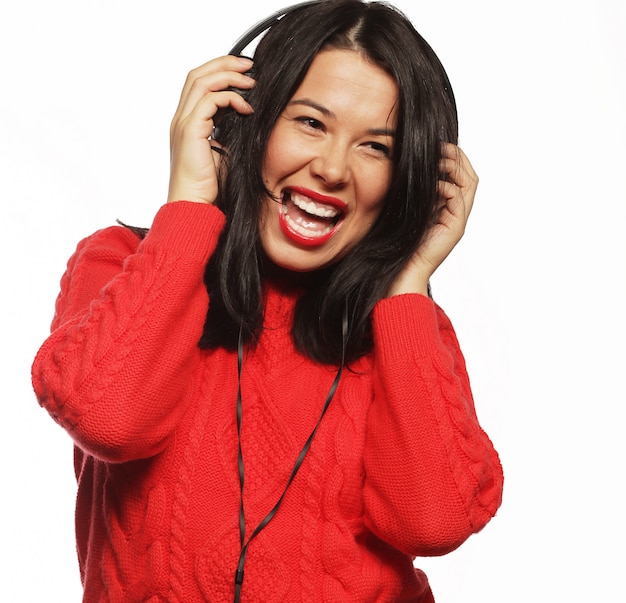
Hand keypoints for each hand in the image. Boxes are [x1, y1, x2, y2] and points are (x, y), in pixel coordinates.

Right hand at [167, 56, 254, 203]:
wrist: (194, 204)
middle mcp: (181, 118)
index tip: (244, 73)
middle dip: (224, 64)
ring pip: (202, 82)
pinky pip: (210, 101)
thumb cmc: (208, 186)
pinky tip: (246, 109)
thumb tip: (248, 118)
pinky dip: (230, 98)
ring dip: (229, 76)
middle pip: (197, 74)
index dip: (219, 71)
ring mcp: (183, 123)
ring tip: (251, 81)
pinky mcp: (191, 131)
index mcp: (187, 122)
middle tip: (249, 65)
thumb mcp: (223, 152)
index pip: (198, 84)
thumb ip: (229, 132)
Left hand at [387, 143, 477, 296]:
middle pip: (470, 176)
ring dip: (453, 167)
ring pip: (468, 184)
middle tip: (442, 145)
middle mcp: (457, 214)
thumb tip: (410, 167)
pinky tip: (431, 183)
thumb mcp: (408, 210)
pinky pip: (457, 197)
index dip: (452, 158)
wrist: (403, 271)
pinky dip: (445, 185)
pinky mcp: (456, 227)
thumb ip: (416, 193)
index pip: (460, 176)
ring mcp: (458, 220)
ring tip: (438, 158)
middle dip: (457, 157)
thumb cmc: (400, 243)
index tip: (437, 145)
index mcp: (447, 208)